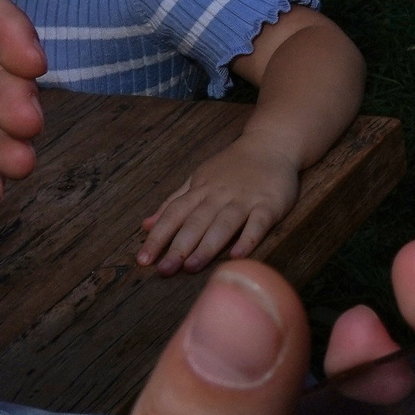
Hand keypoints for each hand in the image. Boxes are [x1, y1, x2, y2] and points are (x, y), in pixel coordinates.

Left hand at [137, 135, 300, 274]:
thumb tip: (145, 225)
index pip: (174, 214)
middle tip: (165, 271)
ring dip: (207, 246)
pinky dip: (248, 239)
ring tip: (192, 267)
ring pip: (224, 224)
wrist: (271, 143)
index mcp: (200, 189)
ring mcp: (245, 199)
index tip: (143, 260)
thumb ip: (174, 202)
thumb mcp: (199, 178)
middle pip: (196, 222)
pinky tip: (238, 256)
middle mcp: (220, 195)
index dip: (158, 237)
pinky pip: (258, 223)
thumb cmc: (232, 166)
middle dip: (179, 247)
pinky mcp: (269, 204)